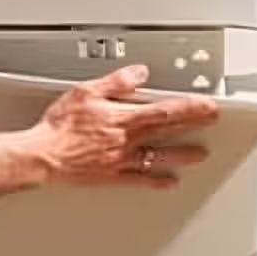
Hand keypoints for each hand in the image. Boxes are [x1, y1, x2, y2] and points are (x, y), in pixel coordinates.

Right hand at [33, 64, 218, 189]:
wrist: (43, 156)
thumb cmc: (59, 126)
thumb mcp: (85, 92)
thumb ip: (115, 82)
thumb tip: (138, 73)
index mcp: (122, 118)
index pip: (164, 110)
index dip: (190, 107)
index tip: (207, 105)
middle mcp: (126, 139)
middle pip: (167, 131)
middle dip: (194, 125)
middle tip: (213, 122)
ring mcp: (121, 159)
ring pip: (159, 156)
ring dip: (182, 155)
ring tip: (200, 154)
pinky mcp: (112, 176)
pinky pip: (139, 179)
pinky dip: (156, 181)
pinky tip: (169, 182)